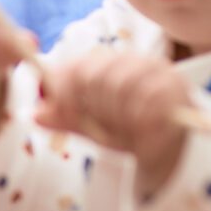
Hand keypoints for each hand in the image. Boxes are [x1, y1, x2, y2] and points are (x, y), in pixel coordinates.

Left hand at [32, 49, 191, 195]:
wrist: (171, 149)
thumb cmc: (130, 133)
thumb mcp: (93, 128)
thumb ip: (67, 119)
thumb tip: (35, 114)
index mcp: (110, 64)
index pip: (77, 65)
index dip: (65, 90)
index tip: (65, 113)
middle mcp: (133, 60)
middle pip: (96, 74)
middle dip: (91, 107)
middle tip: (100, 127)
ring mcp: (155, 70)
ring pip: (119, 84)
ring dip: (116, 114)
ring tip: (124, 128)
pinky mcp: (175, 85)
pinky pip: (146, 98)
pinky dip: (138, 118)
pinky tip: (142, 128)